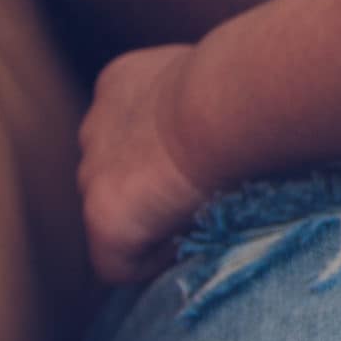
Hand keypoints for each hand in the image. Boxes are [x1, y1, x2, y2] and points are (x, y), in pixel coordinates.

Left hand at [79, 44, 213, 284]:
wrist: (229, 103)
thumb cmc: (246, 85)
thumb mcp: (218, 77)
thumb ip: (205, 97)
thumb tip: (236, 119)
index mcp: (122, 82)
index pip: (132, 129)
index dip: (166, 153)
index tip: (206, 162)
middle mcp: (96, 126)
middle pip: (116, 174)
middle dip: (152, 189)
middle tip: (204, 194)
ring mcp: (93, 174)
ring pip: (116, 217)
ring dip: (153, 222)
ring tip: (204, 217)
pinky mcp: (102, 219)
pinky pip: (119, 262)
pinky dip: (155, 261)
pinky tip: (194, 238)